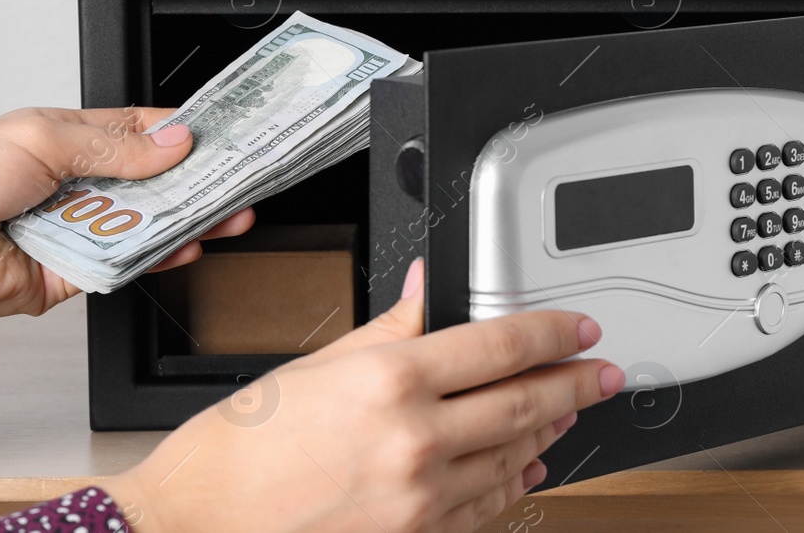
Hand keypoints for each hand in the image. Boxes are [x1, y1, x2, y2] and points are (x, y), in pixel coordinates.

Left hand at [0, 107, 254, 351]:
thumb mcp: (41, 140)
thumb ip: (113, 146)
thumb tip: (172, 142)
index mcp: (65, 139)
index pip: (138, 131)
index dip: (180, 131)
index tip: (222, 131)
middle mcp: (75, 184)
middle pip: (152, 181)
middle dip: (196, 179)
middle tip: (239, 177)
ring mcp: (77, 229)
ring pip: (147, 222)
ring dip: (188, 218)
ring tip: (229, 213)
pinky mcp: (75, 272)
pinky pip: (128, 262)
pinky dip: (159, 255)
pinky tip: (188, 244)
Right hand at [102, 259, 625, 532]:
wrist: (201, 518)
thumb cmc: (244, 443)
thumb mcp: (319, 364)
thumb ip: (390, 327)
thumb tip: (427, 293)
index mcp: (391, 380)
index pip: (501, 345)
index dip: (553, 331)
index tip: (580, 328)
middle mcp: (414, 438)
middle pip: (523, 402)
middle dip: (575, 384)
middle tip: (602, 374)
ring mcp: (419, 496)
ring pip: (512, 458)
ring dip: (548, 432)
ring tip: (565, 414)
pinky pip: (485, 509)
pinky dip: (513, 484)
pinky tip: (524, 468)